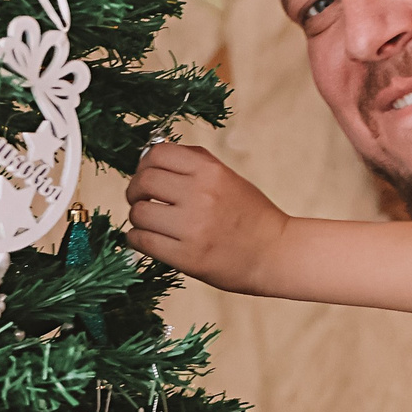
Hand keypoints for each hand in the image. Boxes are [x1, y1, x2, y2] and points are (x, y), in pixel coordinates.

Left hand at [125, 142, 289, 292]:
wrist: (276, 253)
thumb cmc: (251, 215)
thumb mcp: (228, 178)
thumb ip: (195, 164)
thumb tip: (152, 156)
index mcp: (211, 172)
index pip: (157, 154)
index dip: (144, 164)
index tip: (146, 176)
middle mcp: (200, 195)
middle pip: (144, 182)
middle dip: (135, 191)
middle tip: (140, 199)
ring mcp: (192, 227)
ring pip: (139, 213)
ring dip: (138, 218)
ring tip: (149, 223)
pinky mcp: (187, 257)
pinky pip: (142, 241)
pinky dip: (137, 239)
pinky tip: (147, 239)